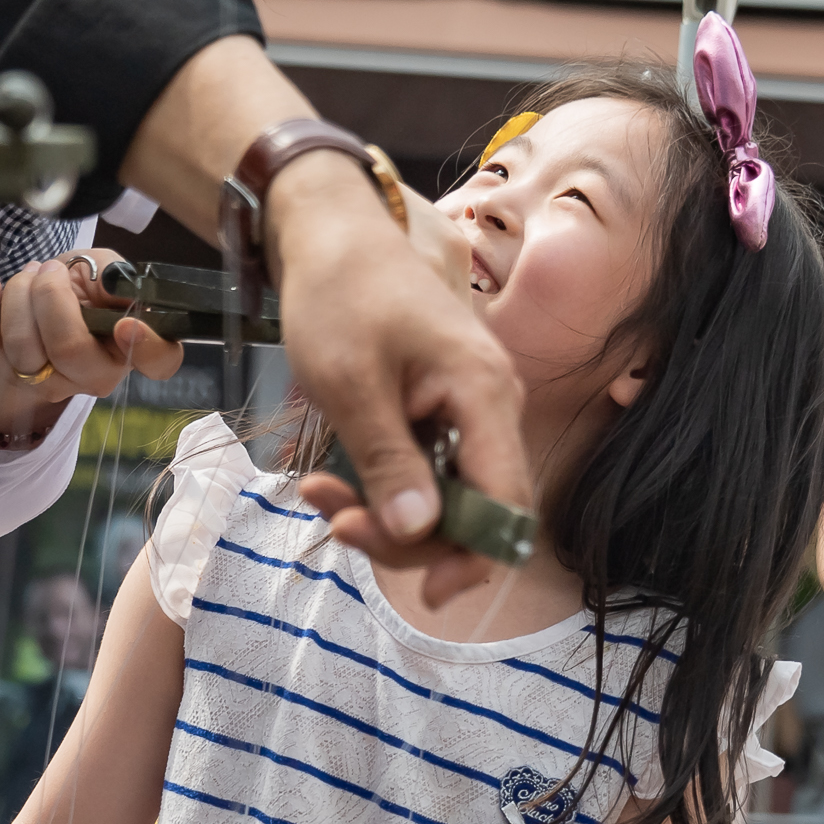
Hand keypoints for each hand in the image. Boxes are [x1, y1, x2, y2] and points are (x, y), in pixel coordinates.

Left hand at [0, 249, 184, 440]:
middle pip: (68, 349)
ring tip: (28, 277)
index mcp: (135, 347)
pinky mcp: (12, 377)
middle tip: (50, 270)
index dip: (146, 347)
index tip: (128, 324)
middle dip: (50, 295)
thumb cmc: (87, 283)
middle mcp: (97, 376)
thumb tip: (111, 284)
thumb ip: (116, 275)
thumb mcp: (109, 268)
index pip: (157, 362)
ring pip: (22, 349)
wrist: (52, 292)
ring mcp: (53, 383)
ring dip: (18, 297)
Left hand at [271, 151, 528, 608]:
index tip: (423, 591)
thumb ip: (388, 460)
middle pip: (478, 513)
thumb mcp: (351, 383)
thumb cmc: (340, 293)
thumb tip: (417, 531)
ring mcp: (469, 411)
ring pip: (446, 500)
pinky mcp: (443, 415)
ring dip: (384, 515)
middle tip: (334, 521)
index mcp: (483, 392)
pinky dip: (380, 489)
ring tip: (316, 494)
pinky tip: (329, 480)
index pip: (507, 503)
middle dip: (408, 537)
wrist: (332, 232)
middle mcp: (491, 406)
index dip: (473, 557)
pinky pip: (427, 475)